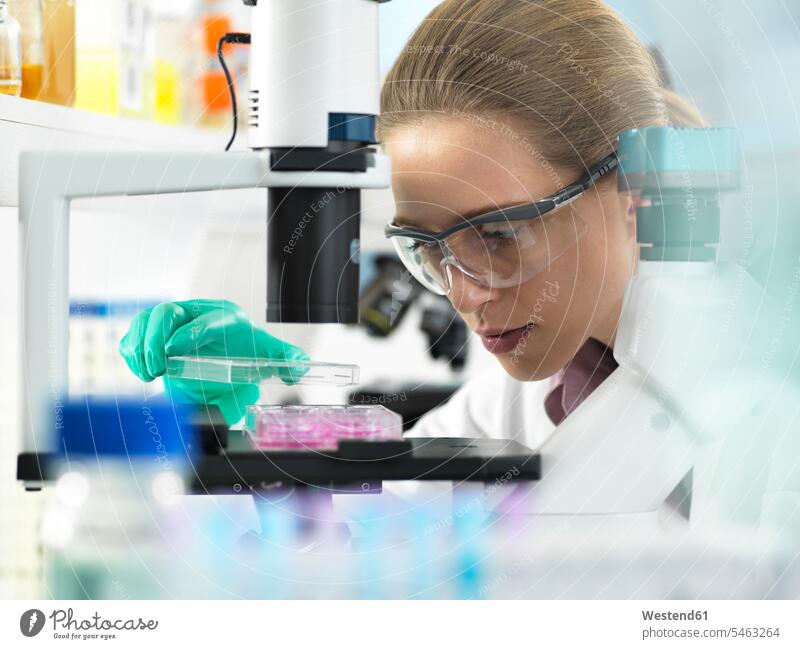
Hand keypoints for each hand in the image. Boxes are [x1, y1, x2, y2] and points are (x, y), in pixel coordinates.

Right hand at [119, 300, 308, 423]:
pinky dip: (131, 350)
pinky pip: (135, 333)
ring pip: (148, 319)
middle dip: (158, 337)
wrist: (225, 358)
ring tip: (147, 372)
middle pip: (169, 312)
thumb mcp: (269, 358)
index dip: (191, 333)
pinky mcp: (155, 333)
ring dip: (141, 344)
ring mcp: (173, 322)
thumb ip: (287, 361)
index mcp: (225, 317)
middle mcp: (196, 313)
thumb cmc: (246, 353)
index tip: (175, 351)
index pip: (208, 319)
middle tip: (157, 366)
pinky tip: (139, 370)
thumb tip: (298, 366)